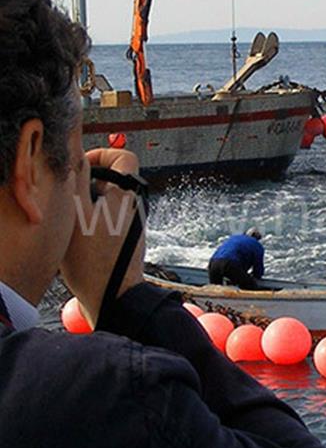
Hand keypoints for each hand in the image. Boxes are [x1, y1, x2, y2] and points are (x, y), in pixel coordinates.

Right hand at [60, 149, 145, 326]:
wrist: (112, 296)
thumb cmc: (94, 259)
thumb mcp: (76, 213)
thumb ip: (77, 179)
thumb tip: (76, 150)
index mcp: (127, 194)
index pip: (124, 156)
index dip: (101, 154)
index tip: (80, 165)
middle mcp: (134, 206)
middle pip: (113, 178)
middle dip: (88, 181)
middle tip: (70, 193)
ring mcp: (131, 223)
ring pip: (107, 199)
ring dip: (87, 202)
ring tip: (72, 217)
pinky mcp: (125, 239)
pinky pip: (107, 218)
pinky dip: (92, 220)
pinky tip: (77, 236)